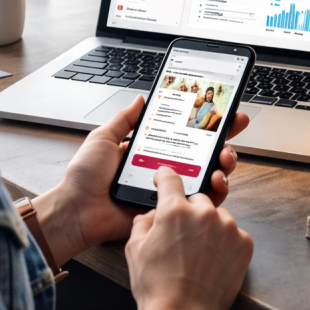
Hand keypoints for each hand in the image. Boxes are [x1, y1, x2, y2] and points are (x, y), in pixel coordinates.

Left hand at [33, 94, 249, 264]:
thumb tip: (141, 98)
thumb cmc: (85, 177)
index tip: (225, 111)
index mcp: (151, 151)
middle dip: (224, 140)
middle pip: (205, 154)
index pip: (186, 135)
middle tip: (232, 130)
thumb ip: (124, 119)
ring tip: (223, 158)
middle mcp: (165, 170)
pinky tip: (215, 180)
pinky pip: (200, 202)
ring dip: (224, 164)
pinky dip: (215, 191)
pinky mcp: (172, 211)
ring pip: (210, 176)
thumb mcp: (103, 138)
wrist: (77, 210)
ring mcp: (170, 191)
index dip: (207, 124)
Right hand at [126, 167, 252, 309]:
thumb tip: (151, 214)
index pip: (170, 178)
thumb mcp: (135, 249)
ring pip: (217, 216)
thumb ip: (143, 221)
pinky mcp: (244, 243)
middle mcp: (204, 213)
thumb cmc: (158, 288)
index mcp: (174, 211)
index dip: (165, 176)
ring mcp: (227, 228)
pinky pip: (233, 233)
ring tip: (197, 253)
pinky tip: (212, 259)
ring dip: (208, 227)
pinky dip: (224, 242)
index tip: (165, 177)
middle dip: (188, 212)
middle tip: (181, 236)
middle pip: (196, 199)